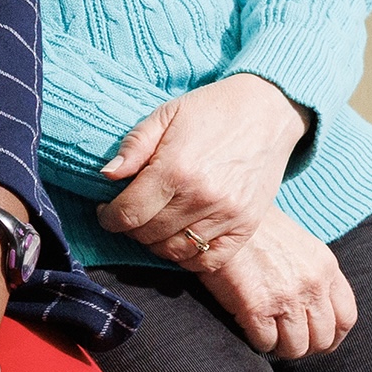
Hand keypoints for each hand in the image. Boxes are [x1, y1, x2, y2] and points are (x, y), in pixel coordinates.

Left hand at [100, 74, 306, 269]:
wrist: (266, 112)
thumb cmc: (210, 110)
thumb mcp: (165, 114)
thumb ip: (134, 146)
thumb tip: (107, 175)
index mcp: (175, 169)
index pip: (128, 213)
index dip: (109, 218)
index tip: (105, 212)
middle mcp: (201, 198)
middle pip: (148, 235)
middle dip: (130, 228)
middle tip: (130, 214)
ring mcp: (227, 215)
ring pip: (175, 251)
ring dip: (155, 243)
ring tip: (152, 225)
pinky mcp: (246, 226)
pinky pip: (209, 260)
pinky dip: (189, 257)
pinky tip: (180, 239)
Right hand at [198, 208, 356, 358]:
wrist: (222, 214)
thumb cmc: (256, 229)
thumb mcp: (299, 244)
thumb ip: (314, 275)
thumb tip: (315, 311)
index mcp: (325, 267)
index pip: (345, 318)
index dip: (332, 337)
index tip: (316, 341)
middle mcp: (312, 284)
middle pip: (323, 339)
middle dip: (304, 346)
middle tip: (285, 340)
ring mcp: (285, 297)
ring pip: (295, 348)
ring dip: (280, 347)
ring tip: (266, 334)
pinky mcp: (256, 307)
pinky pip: (266, 343)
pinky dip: (257, 340)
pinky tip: (247, 325)